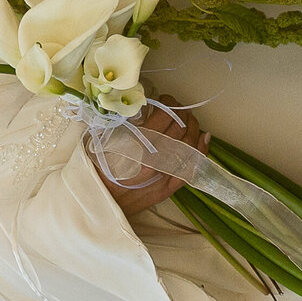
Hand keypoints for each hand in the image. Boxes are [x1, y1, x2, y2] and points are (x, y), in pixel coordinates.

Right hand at [96, 96, 209, 217]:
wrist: (97, 201)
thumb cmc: (98, 168)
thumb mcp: (105, 138)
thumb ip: (124, 122)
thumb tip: (141, 108)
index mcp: (139, 144)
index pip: (165, 116)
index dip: (168, 103)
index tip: (165, 99)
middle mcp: (155, 159)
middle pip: (180, 128)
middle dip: (182, 113)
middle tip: (178, 107)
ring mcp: (164, 176)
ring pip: (190, 146)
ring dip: (193, 128)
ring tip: (189, 119)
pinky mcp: (167, 189)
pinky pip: (191, 169)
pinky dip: (200, 152)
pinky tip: (204, 139)